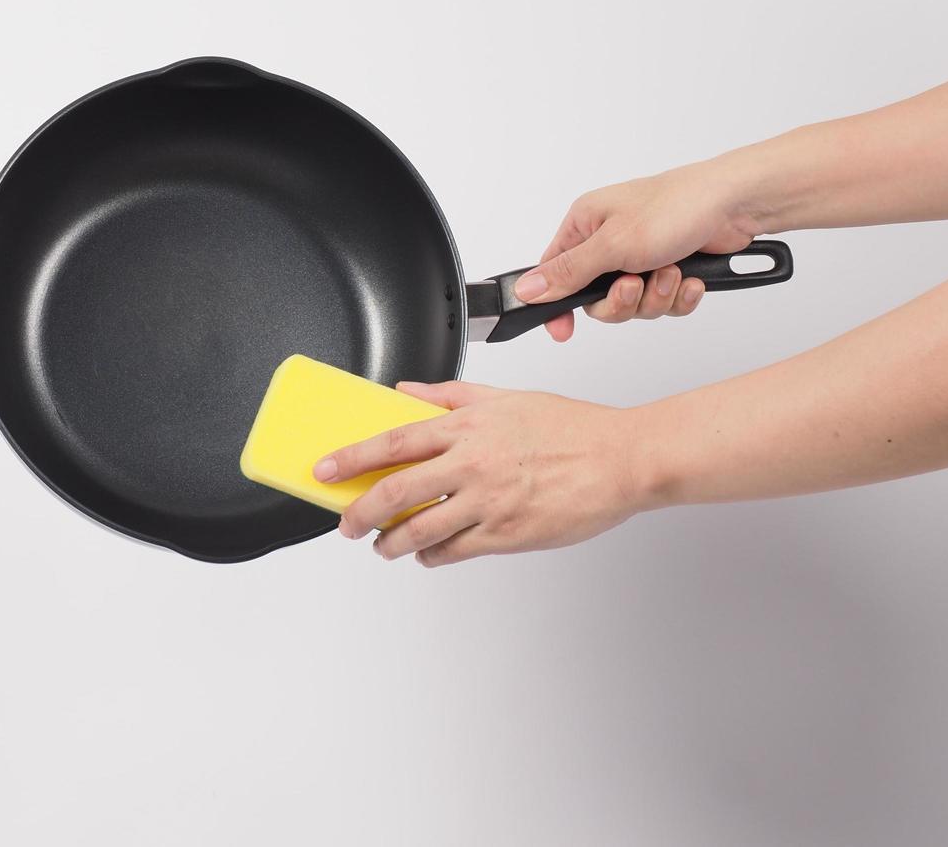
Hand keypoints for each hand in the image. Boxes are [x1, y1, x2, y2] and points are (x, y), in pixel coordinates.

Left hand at [315, 381, 652, 565]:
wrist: (623, 458)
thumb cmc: (571, 428)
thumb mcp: (506, 398)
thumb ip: (450, 395)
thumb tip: (404, 391)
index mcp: (469, 426)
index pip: (393, 442)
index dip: (351, 458)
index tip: (324, 470)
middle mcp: (472, 464)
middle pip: (396, 492)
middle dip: (360, 512)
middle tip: (346, 524)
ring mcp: (489, 502)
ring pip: (420, 530)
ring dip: (391, 543)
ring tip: (383, 546)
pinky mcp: (507, 534)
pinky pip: (454, 551)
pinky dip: (431, 555)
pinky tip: (427, 552)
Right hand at [517, 162, 766, 341]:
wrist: (737, 205)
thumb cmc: (676, 206)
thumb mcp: (612, 244)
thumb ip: (567, 272)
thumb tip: (525, 288)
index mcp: (586, 225)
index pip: (555, 273)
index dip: (557, 304)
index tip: (561, 329)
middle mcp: (610, 241)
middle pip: (597, 298)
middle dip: (622, 301)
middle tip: (635, 284)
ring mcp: (642, 256)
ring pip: (634, 305)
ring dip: (656, 296)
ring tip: (672, 272)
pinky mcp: (672, 268)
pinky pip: (664, 303)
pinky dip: (679, 296)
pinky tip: (691, 278)